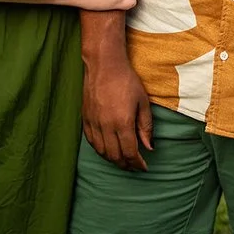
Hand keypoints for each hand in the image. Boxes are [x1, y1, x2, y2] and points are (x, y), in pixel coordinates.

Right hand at [81, 54, 152, 170]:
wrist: (103, 66)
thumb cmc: (127, 82)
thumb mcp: (143, 103)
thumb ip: (145, 127)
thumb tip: (149, 147)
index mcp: (122, 122)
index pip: (129, 151)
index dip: (137, 163)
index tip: (144, 167)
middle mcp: (105, 126)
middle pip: (114, 155)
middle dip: (125, 164)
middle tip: (134, 167)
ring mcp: (93, 123)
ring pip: (101, 151)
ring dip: (112, 159)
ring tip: (123, 161)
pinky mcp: (85, 119)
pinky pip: (91, 141)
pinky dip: (100, 150)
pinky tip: (107, 151)